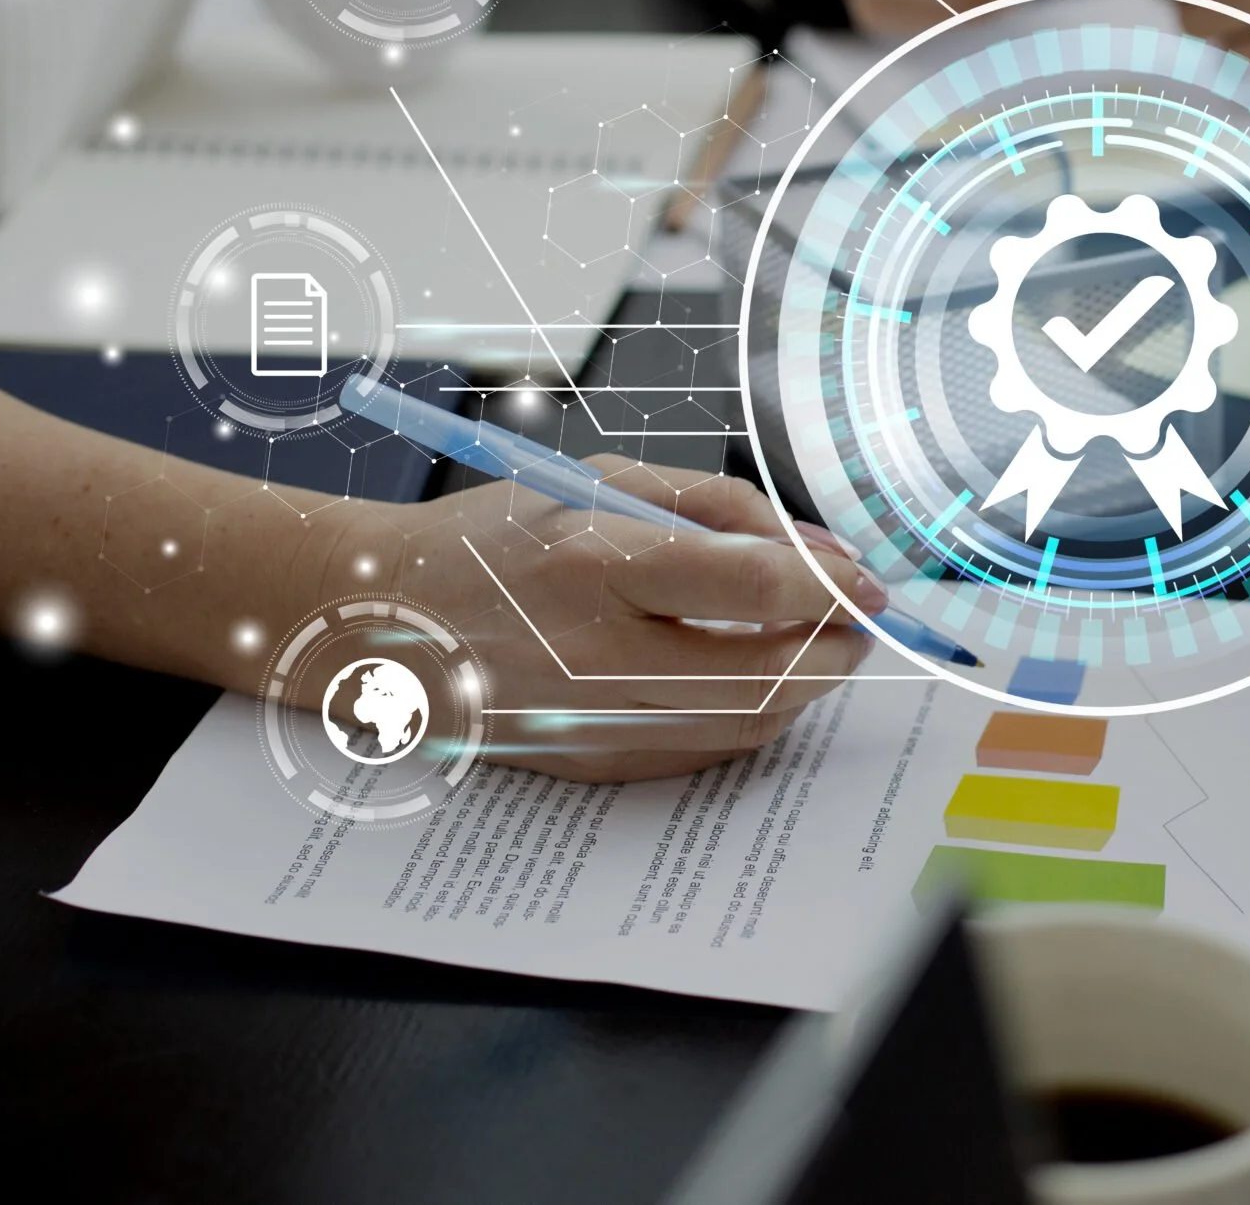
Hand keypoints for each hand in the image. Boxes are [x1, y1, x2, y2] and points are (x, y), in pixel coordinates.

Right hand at [303, 458, 883, 782]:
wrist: (383, 620)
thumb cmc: (498, 538)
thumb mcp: (605, 484)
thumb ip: (724, 510)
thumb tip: (823, 555)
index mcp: (594, 564)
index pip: (748, 585)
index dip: (829, 587)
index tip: (866, 584)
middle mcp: (592, 656)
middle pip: (763, 675)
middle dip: (834, 651)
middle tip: (855, 621)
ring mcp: (590, 724)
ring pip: (746, 725)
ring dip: (803, 687)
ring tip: (813, 643)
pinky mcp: (590, 766)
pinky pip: (705, 753)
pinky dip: (752, 716)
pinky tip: (753, 676)